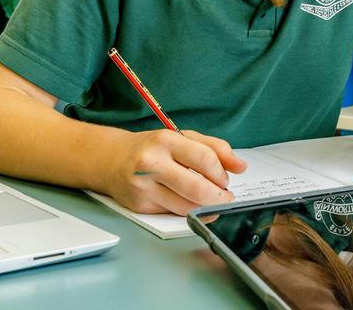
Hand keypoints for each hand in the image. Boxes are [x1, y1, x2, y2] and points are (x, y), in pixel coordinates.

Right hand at [105, 129, 246, 214]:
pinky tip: (188, 203)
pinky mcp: (139, 206)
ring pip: (187, 207)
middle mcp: (152, 163)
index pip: (205, 159)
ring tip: (209, 201)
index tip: (224, 180)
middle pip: (197, 188)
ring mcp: (144, 186)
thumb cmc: (152, 148)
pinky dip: (186, 212)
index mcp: (166, 140)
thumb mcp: (183, 138)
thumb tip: (241, 166)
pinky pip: (172, 214)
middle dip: (218, 198)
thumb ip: (215, 149)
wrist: (111, 159)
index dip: (221, 174)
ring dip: (205, 208)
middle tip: (224, 198)